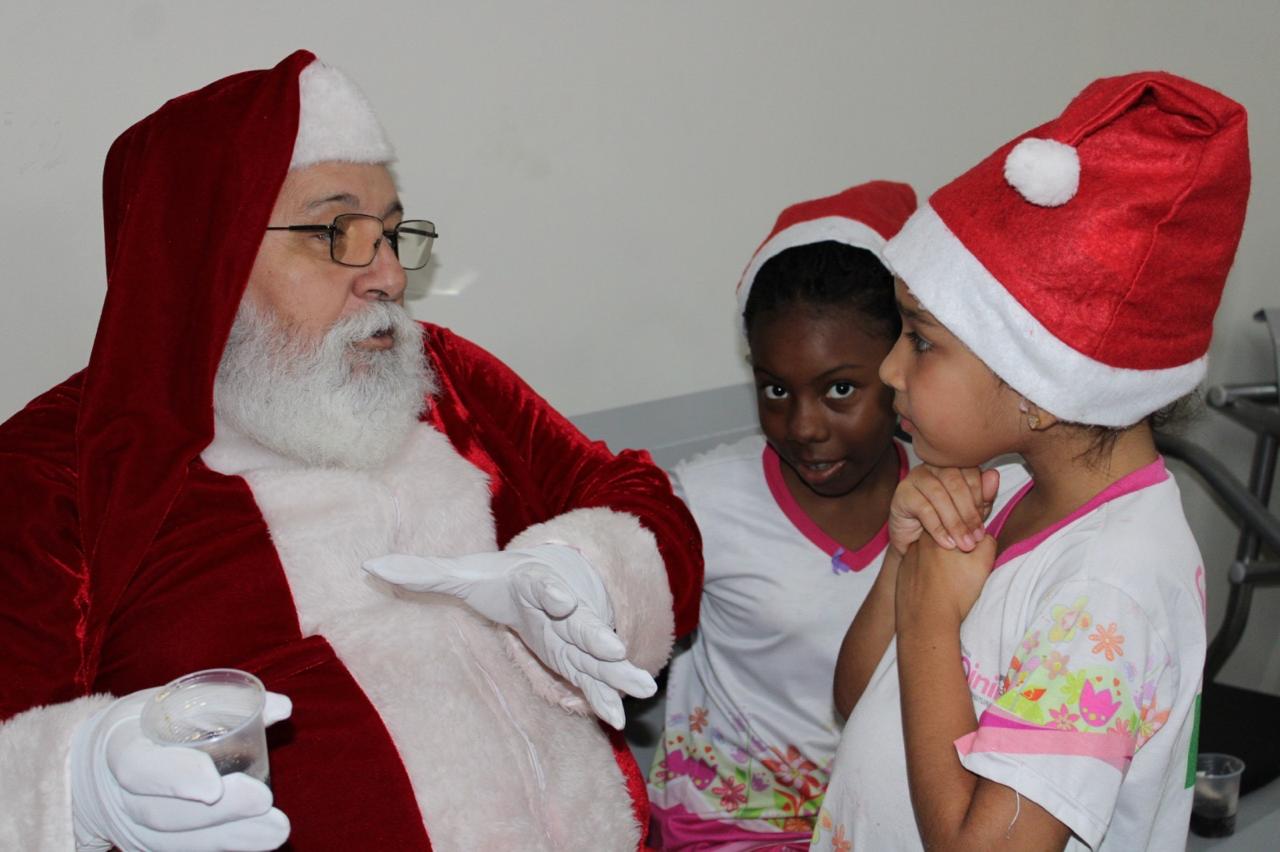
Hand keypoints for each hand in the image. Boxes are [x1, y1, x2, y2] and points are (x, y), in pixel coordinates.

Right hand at [71, 684, 290, 851]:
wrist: (101, 763)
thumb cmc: (152, 723)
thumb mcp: (178, 701)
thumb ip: (228, 702)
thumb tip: (282, 707)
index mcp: (121, 744)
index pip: (138, 767)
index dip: (175, 777)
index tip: (214, 786)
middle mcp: (118, 794)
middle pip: (161, 813)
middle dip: (217, 812)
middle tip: (264, 801)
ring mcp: (129, 826)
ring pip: (172, 841)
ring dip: (228, 838)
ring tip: (276, 830)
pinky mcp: (144, 846)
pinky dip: (222, 847)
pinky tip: (260, 843)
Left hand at [364, 544, 655, 728]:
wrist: (539, 581)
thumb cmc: (497, 579)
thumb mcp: (460, 574)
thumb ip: (419, 572)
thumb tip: (369, 565)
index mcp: (533, 583)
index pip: (544, 585)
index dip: (553, 591)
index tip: (563, 598)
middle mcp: (562, 610)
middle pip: (582, 622)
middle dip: (598, 635)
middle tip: (614, 647)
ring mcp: (575, 636)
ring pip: (599, 655)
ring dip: (619, 670)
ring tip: (643, 686)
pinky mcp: (578, 660)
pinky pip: (595, 680)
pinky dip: (608, 696)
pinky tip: (620, 717)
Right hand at [889, 465, 999, 554]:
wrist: (915, 544)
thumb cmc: (944, 524)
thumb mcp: (969, 513)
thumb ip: (983, 497)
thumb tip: (994, 475)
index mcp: (953, 465)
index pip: (971, 471)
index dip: (980, 499)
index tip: (983, 526)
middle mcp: (933, 466)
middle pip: (955, 482)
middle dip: (969, 513)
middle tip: (976, 538)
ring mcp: (915, 477)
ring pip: (939, 495)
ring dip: (955, 523)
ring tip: (964, 544)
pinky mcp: (902, 493)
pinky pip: (923, 509)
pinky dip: (938, 529)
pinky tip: (947, 543)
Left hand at [896, 533, 995, 628]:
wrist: (928, 622)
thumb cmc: (956, 593)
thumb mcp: (982, 564)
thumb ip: (986, 542)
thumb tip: (981, 535)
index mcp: (935, 535)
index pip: (954, 529)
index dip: (966, 541)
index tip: (969, 556)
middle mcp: (917, 543)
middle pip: (941, 540)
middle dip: (952, 550)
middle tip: (959, 571)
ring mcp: (907, 560)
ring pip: (929, 555)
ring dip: (938, 562)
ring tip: (947, 582)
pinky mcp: (902, 575)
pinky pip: (918, 569)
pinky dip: (926, 575)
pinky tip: (934, 588)